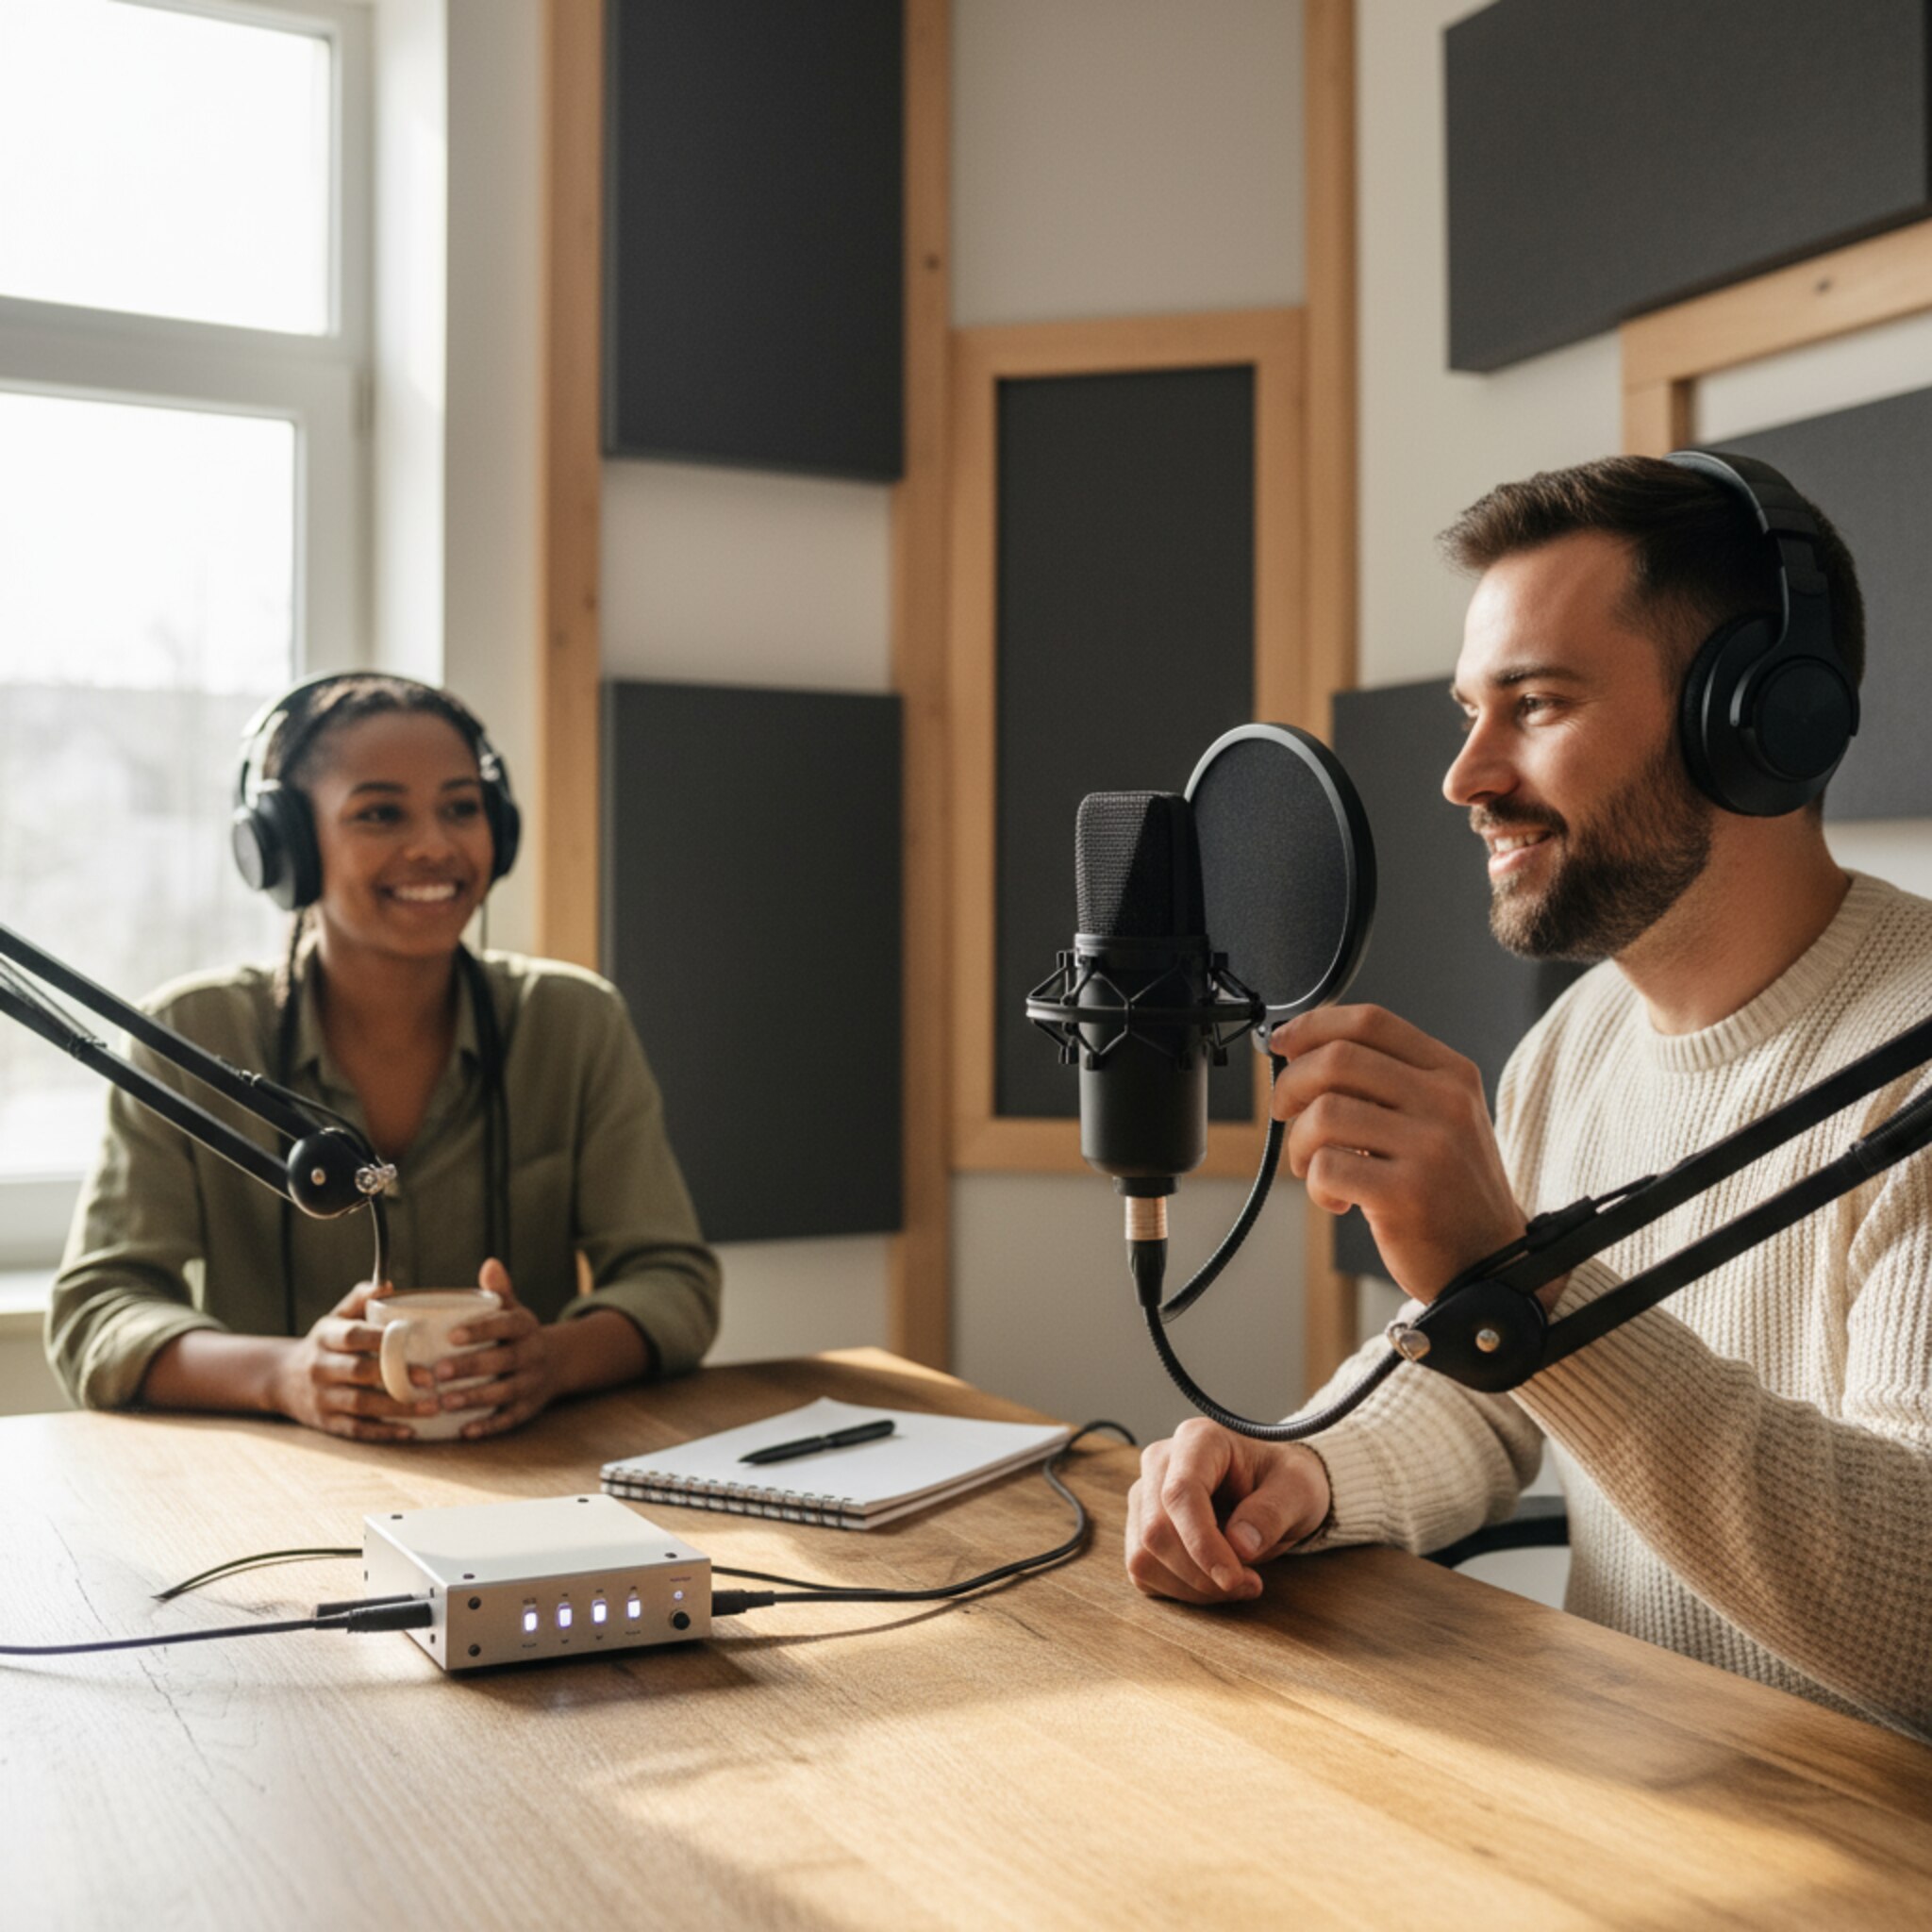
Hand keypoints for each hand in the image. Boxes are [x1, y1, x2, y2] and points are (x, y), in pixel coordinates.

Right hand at [271, 1279, 441, 1441]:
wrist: (280, 1379)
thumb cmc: (324, 1344)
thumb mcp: (335, 1318)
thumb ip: (360, 1300)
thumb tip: (387, 1285)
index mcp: (326, 1337)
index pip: (352, 1336)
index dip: (379, 1337)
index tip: (412, 1337)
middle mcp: (320, 1367)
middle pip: (359, 1372)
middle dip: (395, 1375)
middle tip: (431, 1378)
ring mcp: (322, 1397)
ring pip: (360, 1404)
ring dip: (397, 1407)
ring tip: (431, 1406)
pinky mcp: (326, 1423)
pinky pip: (356, 1430)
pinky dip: (382, 1432)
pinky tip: (410, 1431)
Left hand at [432, 1257, 565, 1438]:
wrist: (558, 1362)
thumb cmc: (519, 1333)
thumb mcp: (514, 1310)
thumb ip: (500, 1291)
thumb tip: (490, 1264)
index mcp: (526, 1327)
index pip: (505, 1326)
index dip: (480, 1330)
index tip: (451, 1335)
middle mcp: (532, 1354)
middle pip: (504, 1361)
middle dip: (471, 1367)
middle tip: (439, 1372)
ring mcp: (532, 1383)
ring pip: (505, 1392)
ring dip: (475, 1398)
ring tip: (445, 1401)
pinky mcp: (528, 1408)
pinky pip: (509, 1419)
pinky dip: (488, 1426)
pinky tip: (464, 1430)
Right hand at [1124, 1419, 1330, 1603]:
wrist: (1274, 1487)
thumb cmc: (1284, 1480)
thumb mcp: (1298, 1490)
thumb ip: (1272, 1513)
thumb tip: (1240, 1546)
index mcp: (1198, 1440)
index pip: (1181, 1493)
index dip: (1202, 1543)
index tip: (1233, 1578)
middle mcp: (1160, 1462)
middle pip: (1156, 1530)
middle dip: (1201, 1572)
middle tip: (1250, 1583)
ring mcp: (1145, 1495)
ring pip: (1144, 1556)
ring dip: (1192, 1585)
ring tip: (1237, 1581)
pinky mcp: (1140, 1527)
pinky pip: (1144, 1572)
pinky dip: (1180, 1589)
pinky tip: (1214, 1580)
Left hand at [1271, 1004, 1527, 1302]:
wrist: (1492, 1263)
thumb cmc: (1449, 1190)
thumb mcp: (1439, 1118)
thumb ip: (1385, 1082)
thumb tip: (1303, 1054)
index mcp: (1451, 1074)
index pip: (1370, 1021)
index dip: (1313, 1025)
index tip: (1283, 1042)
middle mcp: (1445, 1103)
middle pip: (1338, 1059)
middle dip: (1291, 1083)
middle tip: (1284, 1110)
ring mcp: (1430, 1148)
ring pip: (1324, 1113)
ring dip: (1299, 1142)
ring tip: (1313, 1166)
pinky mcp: (1407, 1195)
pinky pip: (1327, 1168)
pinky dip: (1315, 1184)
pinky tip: (1336, 1199)